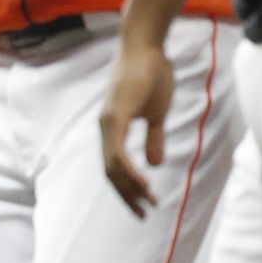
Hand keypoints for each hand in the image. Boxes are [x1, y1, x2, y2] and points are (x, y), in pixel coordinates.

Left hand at [100, 42, 175, 216]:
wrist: (147, 47)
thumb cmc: (152, 75)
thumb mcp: (156, 114)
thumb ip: (153, 138)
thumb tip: (154, 164)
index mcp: (113, 128)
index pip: (114, 167)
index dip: (127, 189)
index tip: (144, 206)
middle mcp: (105, 127)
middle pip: (110, 172)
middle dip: (126, 196)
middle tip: (142, 215)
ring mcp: (108, 121)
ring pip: (112, 166)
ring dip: (130, 187)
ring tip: (147, 202)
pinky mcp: (115, 115)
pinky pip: (118, 150)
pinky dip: (128, 169)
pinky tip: (142, 182)